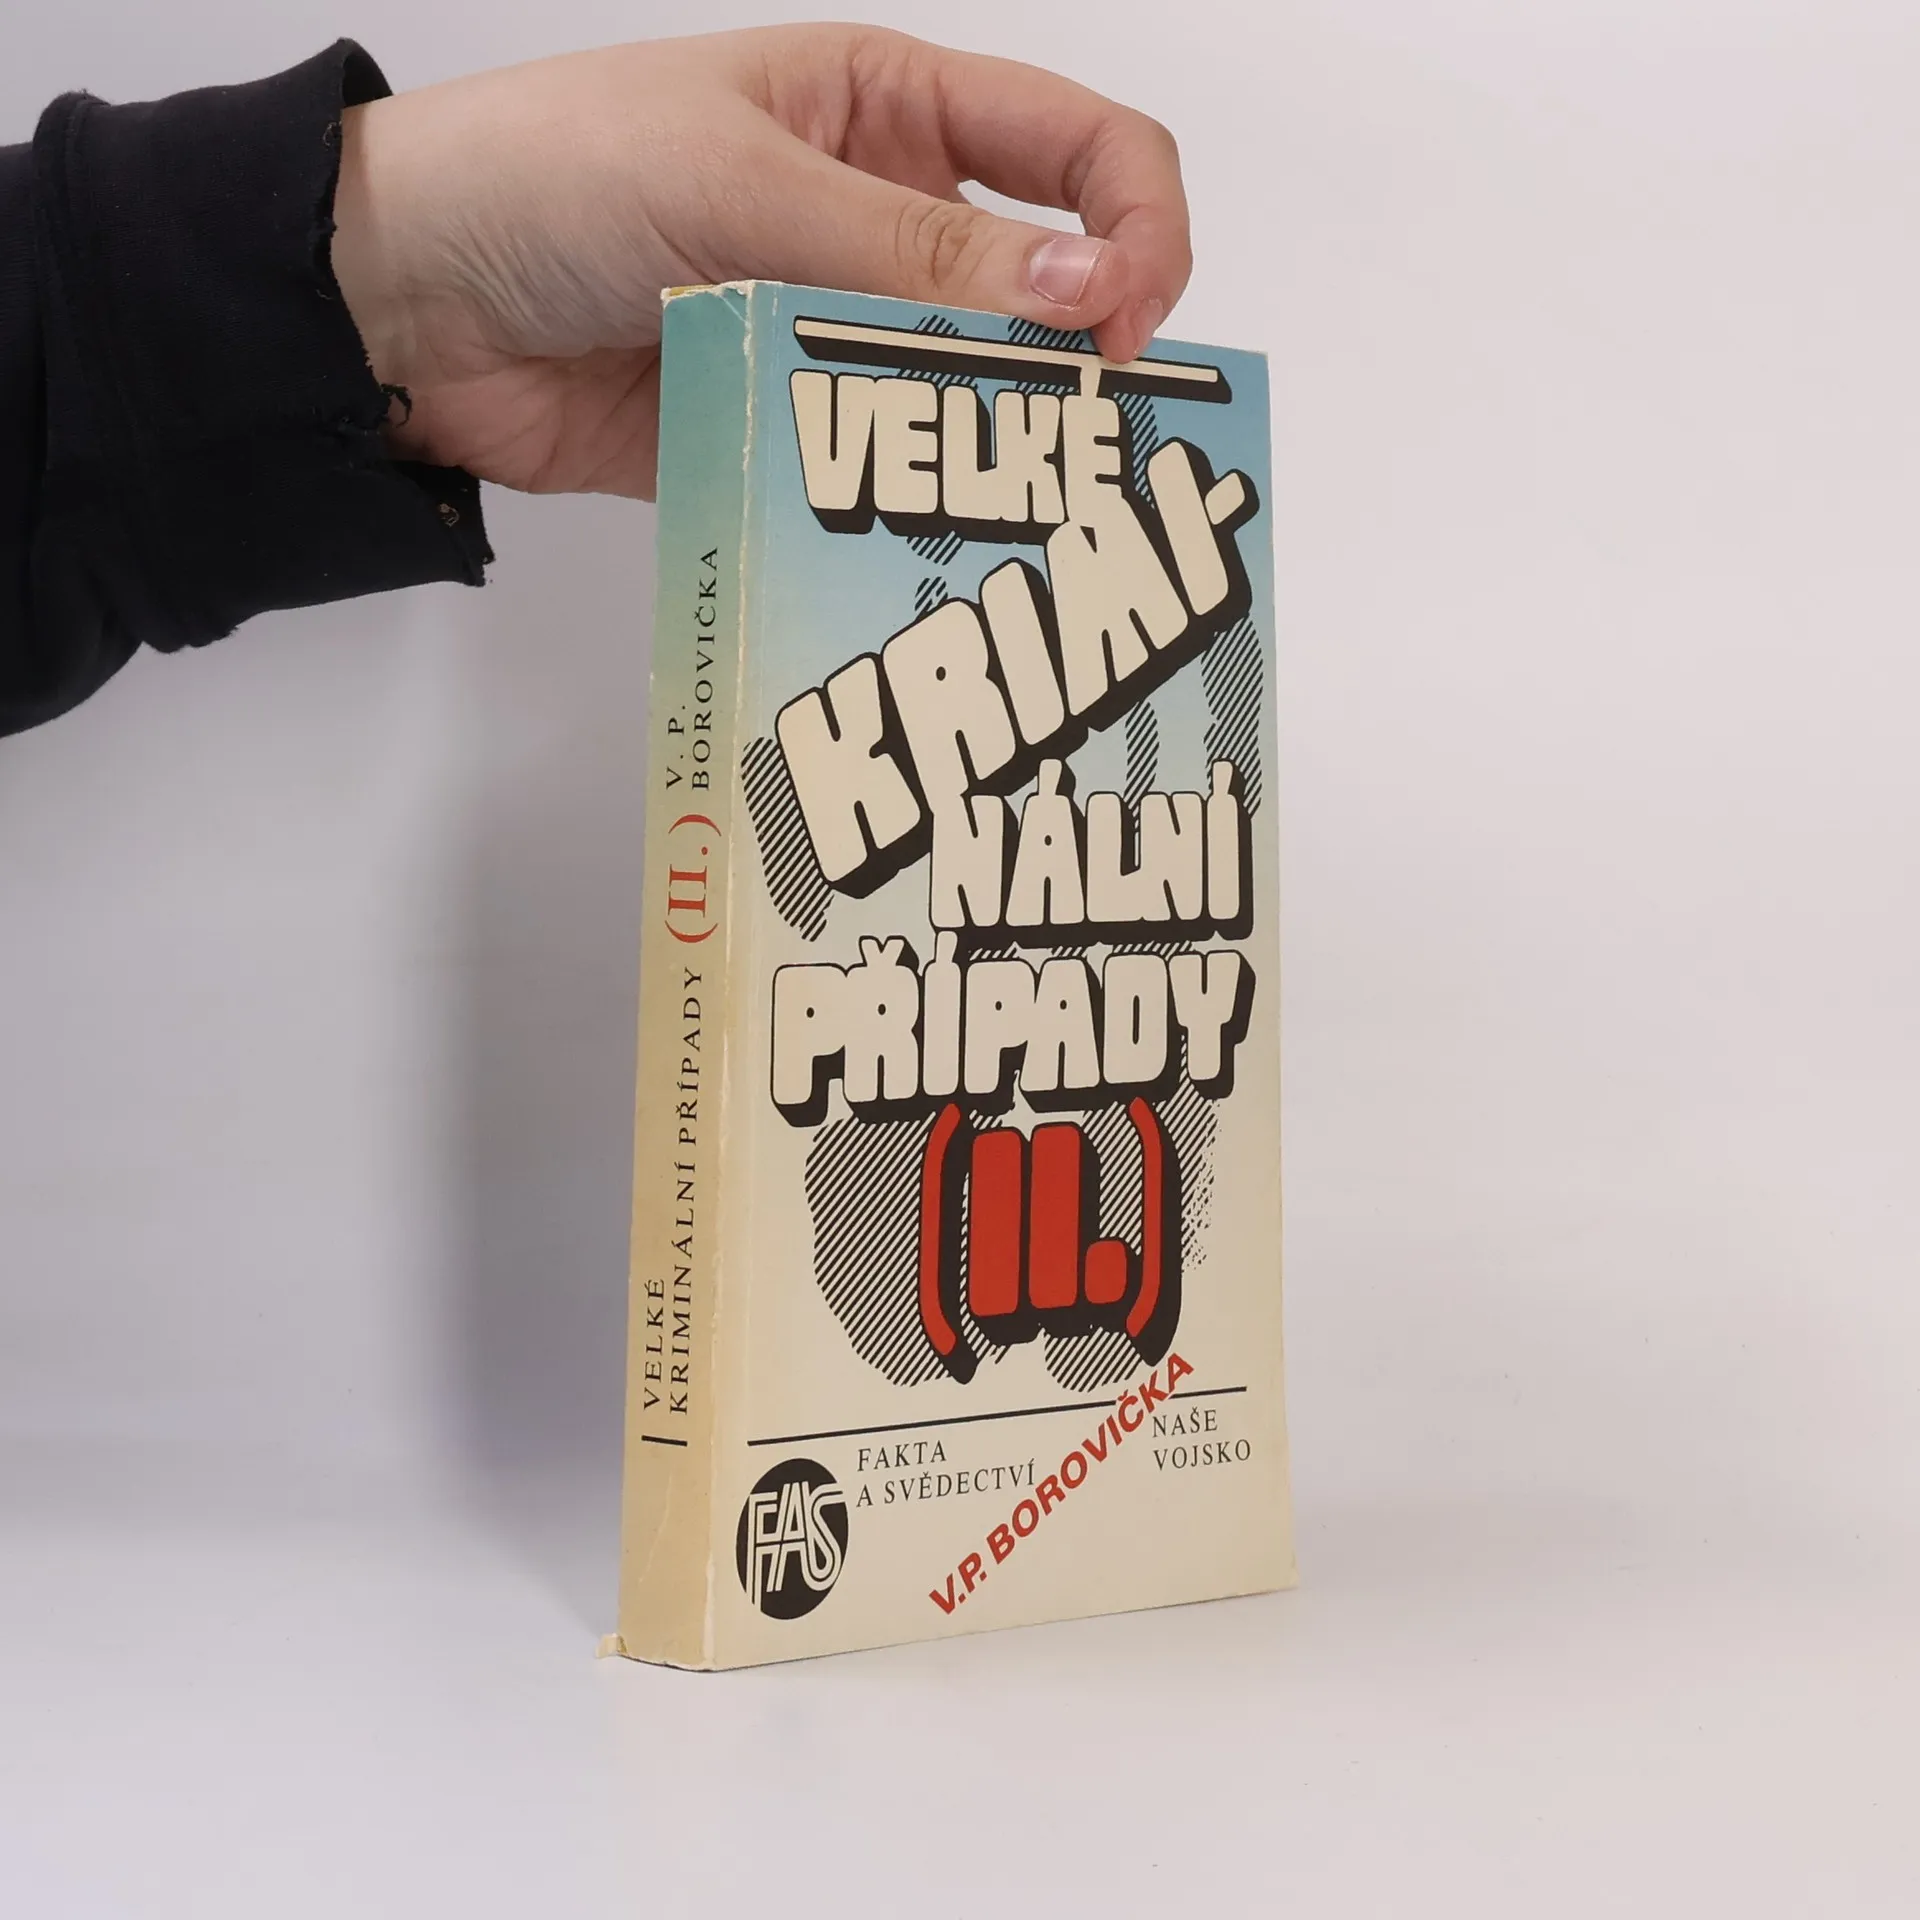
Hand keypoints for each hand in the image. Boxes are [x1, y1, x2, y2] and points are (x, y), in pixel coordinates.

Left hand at [329, 26, 1191, 499]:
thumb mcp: (743, 184)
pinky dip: (899, 513)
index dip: (1134, 222)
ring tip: (1019, 518)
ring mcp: (828, 336)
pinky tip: (916, 551)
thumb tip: (1090, 287)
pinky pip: (869, 478)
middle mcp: (878, 225)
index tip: (1132, 321)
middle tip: (1092, 445)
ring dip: (994, 449)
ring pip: (959, 395)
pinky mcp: (781, 433)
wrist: (401, 302)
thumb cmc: (553, 176)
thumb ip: (913, 251)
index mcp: (887, 113)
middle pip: (1038, 287)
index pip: (1073, 146)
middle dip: (1082, 358)